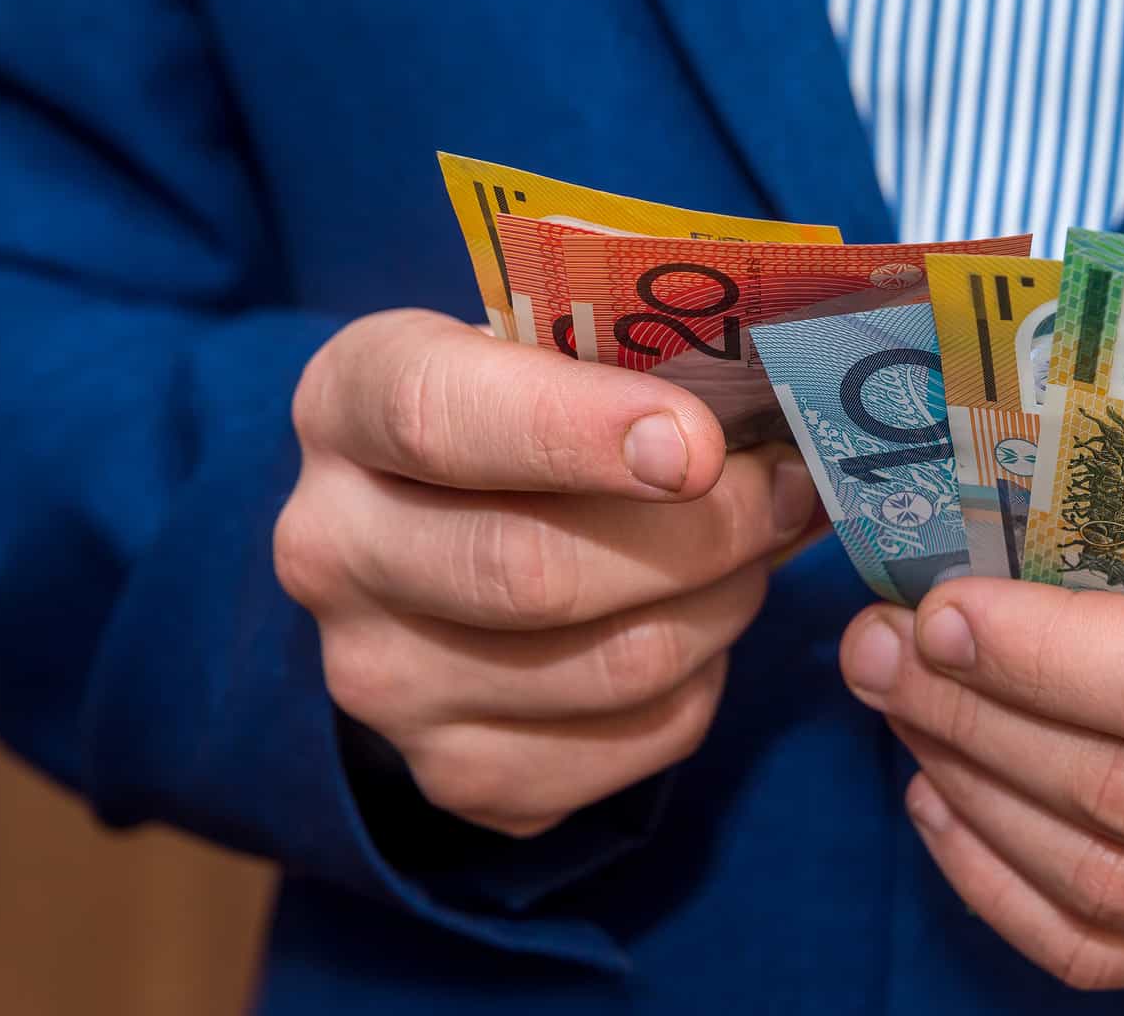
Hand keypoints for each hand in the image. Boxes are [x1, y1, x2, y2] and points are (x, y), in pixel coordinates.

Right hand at [275, 309, 819, 835]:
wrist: (441, 538)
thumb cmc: (527, 415)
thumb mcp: (549, 349)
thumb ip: (638, 364)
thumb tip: (792, 411)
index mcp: (349, 400)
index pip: (439, 418)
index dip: (577, 432)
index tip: (697, 446)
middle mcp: (331, 547)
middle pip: (534, 571)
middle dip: (702, 534)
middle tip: (783, 492)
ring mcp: (381, 678)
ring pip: (611, 668)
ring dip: (724, 605)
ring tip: (753, 553)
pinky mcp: (453, 773)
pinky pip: (634, 745)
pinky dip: (703, 686)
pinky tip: (699, 626)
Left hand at [838, 449, 1123, 988]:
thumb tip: (994, 469)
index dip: (1051, 661)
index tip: (941, 609)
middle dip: (980, 718)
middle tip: (881, 646)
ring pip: (1114, 887)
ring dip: (975, 792)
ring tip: (898, 705)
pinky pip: (1117, 954)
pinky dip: (1003, 886)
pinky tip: (943, 802)